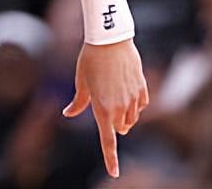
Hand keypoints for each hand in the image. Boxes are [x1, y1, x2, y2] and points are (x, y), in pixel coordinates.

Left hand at [62, 38, 148, 178]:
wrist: (110, 40)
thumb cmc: (90, 60)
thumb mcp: (81, 82)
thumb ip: (78, 103)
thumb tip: (68, 113)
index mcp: (102, 109)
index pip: (108, 141)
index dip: (111, 158)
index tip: (115, 172)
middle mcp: (120, 107)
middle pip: (120, 129)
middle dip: (114, 124)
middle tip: (104, 105)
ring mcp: (134, 99)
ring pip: (132, 119)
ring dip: (125, 115)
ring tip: (113, 92)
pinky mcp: (143, 88)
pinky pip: (141, 105)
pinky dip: (135, 104)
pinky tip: (126, 89)